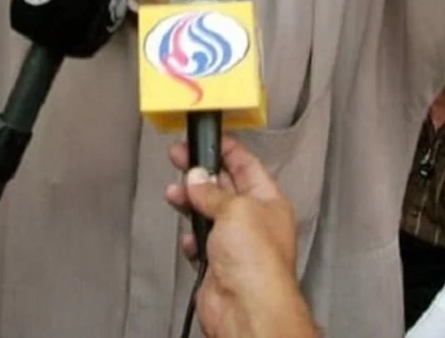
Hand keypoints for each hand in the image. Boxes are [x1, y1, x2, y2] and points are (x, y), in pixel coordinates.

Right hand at [163, 138, 305, 337]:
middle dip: (202, 173)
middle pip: (225, 188)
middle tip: (180, 157)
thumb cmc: (257, 261)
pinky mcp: (218, 264)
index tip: (209, 138)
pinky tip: (188, 235)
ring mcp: (236, 244)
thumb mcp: (236, 209)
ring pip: (208, 214)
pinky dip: (191, 237)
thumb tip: (198, 178)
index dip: (228, 150)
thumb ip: (213, 192)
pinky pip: (200, 242)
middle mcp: (254, 222)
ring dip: (191, 202)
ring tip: (175, 192)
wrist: (246, 306)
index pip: (248, 166)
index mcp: (269, 202)